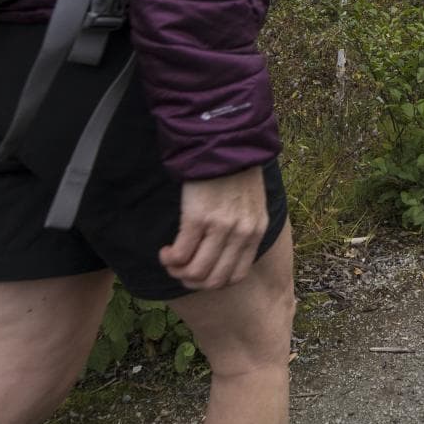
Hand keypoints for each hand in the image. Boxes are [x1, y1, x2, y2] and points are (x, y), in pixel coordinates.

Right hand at [159, 166, 267, 289]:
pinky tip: (166, 251)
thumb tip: (224, 253)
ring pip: (196, 273)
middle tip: (180, 269)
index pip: (236, 275)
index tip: (199, 271)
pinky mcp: (197, 218)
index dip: (213, 281)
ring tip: (171, 259)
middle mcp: (241, 233)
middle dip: (192, 281)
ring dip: (178, 272)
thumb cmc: (235, 172)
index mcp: (256, 231)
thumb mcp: (252, 204)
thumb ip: (244, 228)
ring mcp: (220, 227)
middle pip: (214, 280)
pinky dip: (169, 259)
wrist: (224, 142)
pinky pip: (180, 255)